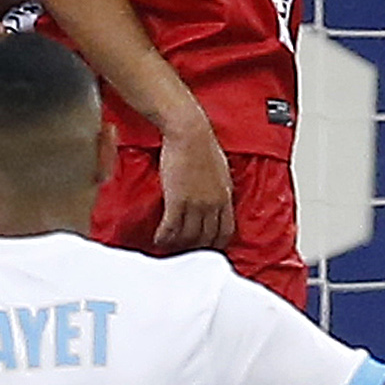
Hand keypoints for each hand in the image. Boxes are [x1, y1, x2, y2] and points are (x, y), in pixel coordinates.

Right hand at [148, 118, 236, 251]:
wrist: (189, 134)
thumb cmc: (203, 145)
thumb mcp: (222, 171)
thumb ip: (221, 189)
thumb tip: (220, 198)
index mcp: (226, 197)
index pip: (226, 231)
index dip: (217, 243)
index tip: (209, 248)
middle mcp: (213, 204)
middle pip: (207, 238)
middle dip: (196, 248)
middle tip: (185, 251)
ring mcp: (196, 204)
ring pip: (188, 236)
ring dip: (177, 244)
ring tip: (168, 246)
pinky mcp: (177, 200)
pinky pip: (171, 227)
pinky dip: (164, 236)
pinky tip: (158, 239)